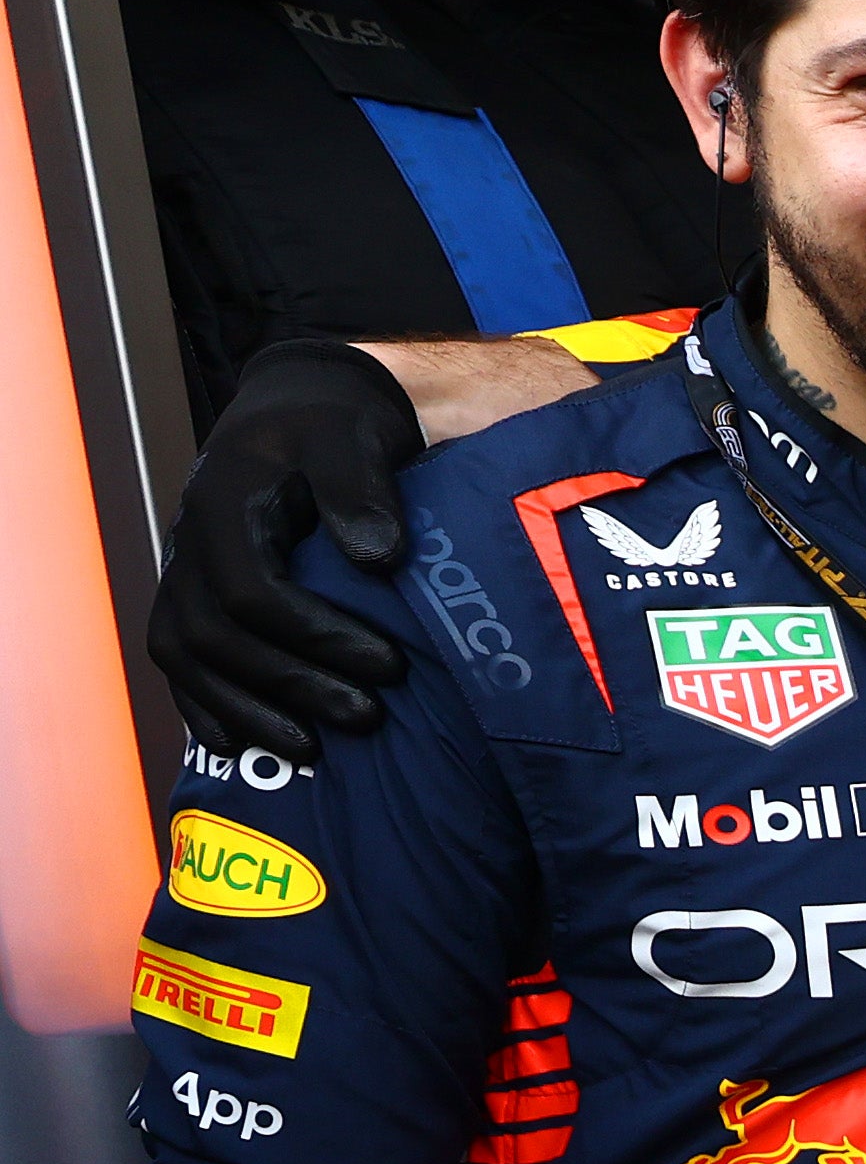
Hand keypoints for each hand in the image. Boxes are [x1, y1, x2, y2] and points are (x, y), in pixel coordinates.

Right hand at [156, 342, 428, 758]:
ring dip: (246, 710)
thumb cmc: (332, 426)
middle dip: (293, 684)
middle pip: (219, 636)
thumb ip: (360, 487)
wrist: (299, 412)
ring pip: (187, 658)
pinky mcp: (191, 595)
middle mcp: (191, 544)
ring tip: (314, 751)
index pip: (254, 593)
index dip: (318, 637)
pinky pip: (177, 660)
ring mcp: (184, 572)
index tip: (390, 666)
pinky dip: (204, 706)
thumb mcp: (352, 435)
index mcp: (223, 505)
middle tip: (369, 716)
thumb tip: (377, 560)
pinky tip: (243, 746)